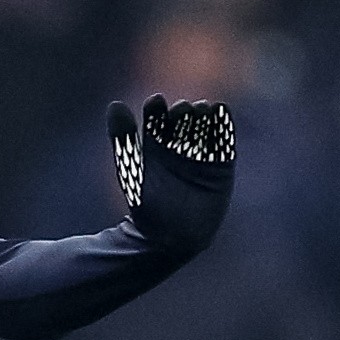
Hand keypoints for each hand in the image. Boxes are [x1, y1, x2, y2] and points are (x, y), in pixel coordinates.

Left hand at [109, 95, 235, 255]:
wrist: (168, 237)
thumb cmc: (146, 204)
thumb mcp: (131, 168)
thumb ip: (123, 137)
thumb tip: (114, 104)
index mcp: (155, 145)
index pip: (157, 117)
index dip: (157, 107)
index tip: (155, 102)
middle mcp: (178, 146)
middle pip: (183, 118)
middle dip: (182, 110)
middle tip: (180, 109)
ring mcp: (201, 154)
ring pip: (205, 125)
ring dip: (203, 114)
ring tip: (200, 108)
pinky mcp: (221, 164)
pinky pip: (225, 140)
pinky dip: (224, 124)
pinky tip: (220, 112)